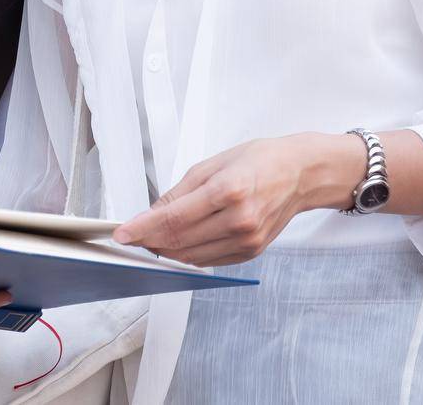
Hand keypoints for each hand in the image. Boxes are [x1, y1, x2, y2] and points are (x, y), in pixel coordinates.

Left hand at [112, 132, 360, 265]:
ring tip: (149, 238)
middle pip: (179, 240)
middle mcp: (239, 220)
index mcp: (227, 191)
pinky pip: (210, 260)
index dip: (142, 228)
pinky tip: (177, 244)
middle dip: (149, 240)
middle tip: (131, 235)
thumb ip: (178, 193)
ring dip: (166, 250)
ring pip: (192, 255)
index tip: (121, 233)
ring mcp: (248, 239)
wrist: (300, 174)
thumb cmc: (258, 161)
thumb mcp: (210, 165)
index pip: (173, 218)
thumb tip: (150, 213)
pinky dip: (188, 254)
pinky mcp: (252, 252)